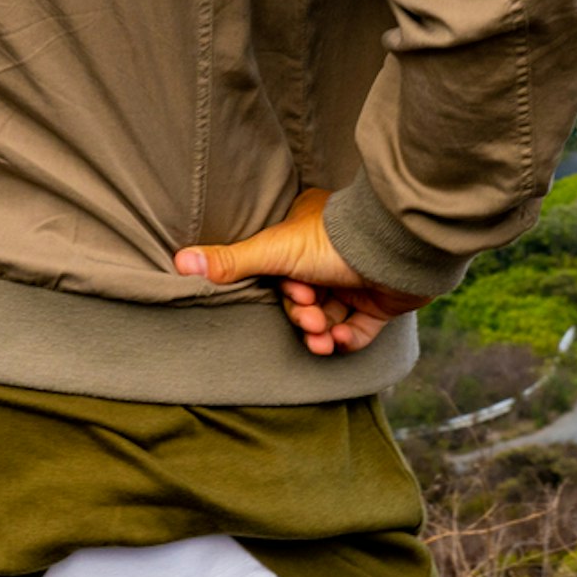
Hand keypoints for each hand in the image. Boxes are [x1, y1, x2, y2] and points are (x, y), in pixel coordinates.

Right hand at [175, 186, 426, 356]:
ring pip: (330, 317)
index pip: (282, 273)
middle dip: (305, 316)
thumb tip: (178, 263)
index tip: (293, 297)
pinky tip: (341, 341)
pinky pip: (357, 329)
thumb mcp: (274, 251)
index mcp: (304, 235)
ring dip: (323, 333)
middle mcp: (330, 256)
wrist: (397, 251)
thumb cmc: (334, 242)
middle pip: (305, 298)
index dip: (284, 293)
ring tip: (325, 338)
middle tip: (311, 320)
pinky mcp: (380, 301)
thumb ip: (230, 262)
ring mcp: (356, 279)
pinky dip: (347, 339)